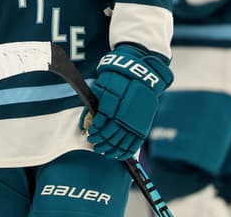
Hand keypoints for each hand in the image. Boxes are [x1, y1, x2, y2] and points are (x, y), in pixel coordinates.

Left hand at [81, 44, 172, 160]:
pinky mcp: (143, 126)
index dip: (94, 131)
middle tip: (93, 143)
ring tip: (102, 150)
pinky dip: (125, 152)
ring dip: (110, 149)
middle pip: (110, 135)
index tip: (89, 133)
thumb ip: (97, 102)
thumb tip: (87, 117)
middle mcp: (125, 116)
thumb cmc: (118, 78)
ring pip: (121, 142)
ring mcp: (135, 122)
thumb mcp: (103, 86)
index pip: (101, 124)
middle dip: (100, 142)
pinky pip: (134, 144)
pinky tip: (117, 155)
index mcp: (114, 106)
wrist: (141, 75)